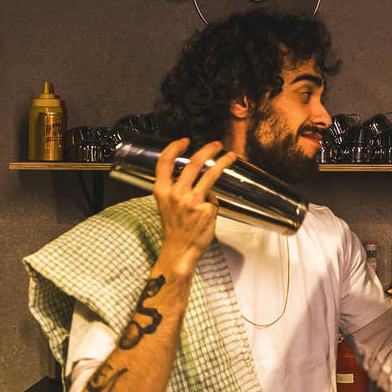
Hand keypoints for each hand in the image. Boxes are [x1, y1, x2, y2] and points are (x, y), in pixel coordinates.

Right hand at [153, 139, 236, 271]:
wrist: (179, 251)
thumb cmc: (174, 228)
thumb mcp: (166, 205)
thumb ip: (176, 188)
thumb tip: (195, 173)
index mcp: (161, 190)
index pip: (165, 161)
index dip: (175, 147)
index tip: (185, 141)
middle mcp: (175, 193)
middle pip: (193, 163)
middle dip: (207, 150)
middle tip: (216, 145)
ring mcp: (191, 201)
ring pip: (210, 174)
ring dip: (222, 162)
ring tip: (230, 157)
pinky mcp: (206, 209)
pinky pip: (214, 199)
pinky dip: (213, 204)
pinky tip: (208, 214)